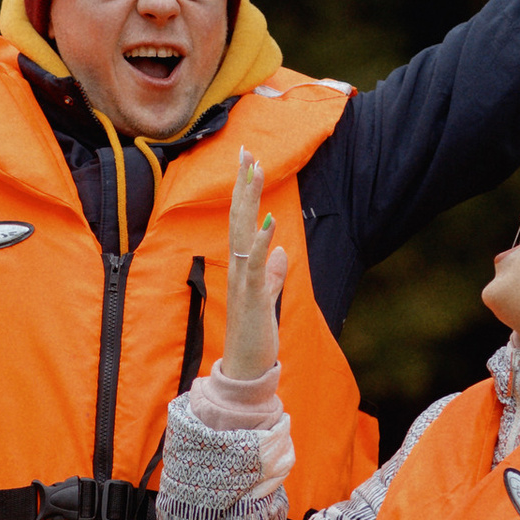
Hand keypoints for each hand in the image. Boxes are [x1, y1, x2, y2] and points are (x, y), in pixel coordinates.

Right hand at [222, 149, 287, 384]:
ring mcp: (242, 280)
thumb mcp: (267, 298)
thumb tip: (282, 253)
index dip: (244, 190)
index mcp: (242, 265)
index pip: (241, 220)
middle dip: (242, 184)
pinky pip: (256, 264)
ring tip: (256, 172)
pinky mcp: (251, 297)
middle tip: (246, 152)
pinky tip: (271, 221)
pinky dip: (263, 242)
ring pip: (243, 232)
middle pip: (238, 217)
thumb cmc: (254, 334)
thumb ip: (273, 275)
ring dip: (250, 201)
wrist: (245, 368)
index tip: (249, 161)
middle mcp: (237, 266)